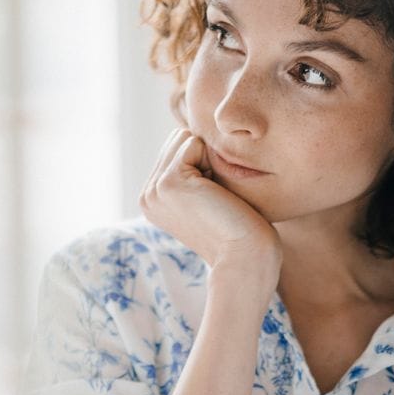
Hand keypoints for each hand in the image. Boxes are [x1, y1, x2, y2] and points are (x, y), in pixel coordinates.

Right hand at [139, 127, 281, 278]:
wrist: (246, 257)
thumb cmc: (240, 230)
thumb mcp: (210, 197)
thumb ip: (196, 171)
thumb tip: (198, 137)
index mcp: (154, 198)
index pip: (178, 149)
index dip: (205, 165)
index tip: (215, 201)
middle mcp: (148, 194)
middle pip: (179, 139)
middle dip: (205, 158)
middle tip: (218, 198)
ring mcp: (154, 189)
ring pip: (186, 138)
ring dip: (210, 160)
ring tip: (217, 197)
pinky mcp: (169, 182)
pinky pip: (195, 143)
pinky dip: (213, 162)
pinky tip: (218, 195)